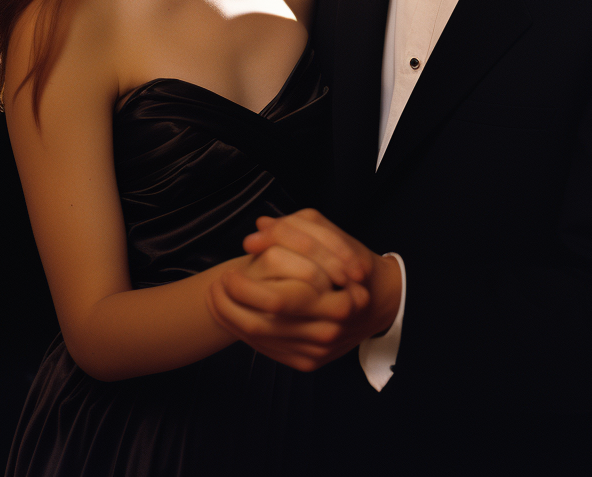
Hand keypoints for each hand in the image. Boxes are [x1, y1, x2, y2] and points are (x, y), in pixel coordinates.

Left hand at [207, 209, 401, 370]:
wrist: (379, 301)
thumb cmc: (352, 262)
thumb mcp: (328, 235)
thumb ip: (291, 229)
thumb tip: (256, 230)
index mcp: (331, 299)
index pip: (275, 300)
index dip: (243, 289)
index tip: (226, 273)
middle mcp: (324, 332)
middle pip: (261, 327)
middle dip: (228, 307)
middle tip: (212, 287)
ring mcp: (316, 352)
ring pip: (260, 342)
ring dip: (231, 321)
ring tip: (215, 299)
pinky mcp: (309, 363)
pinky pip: (269, 352)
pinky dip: (246, 335)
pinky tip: (235, 316)